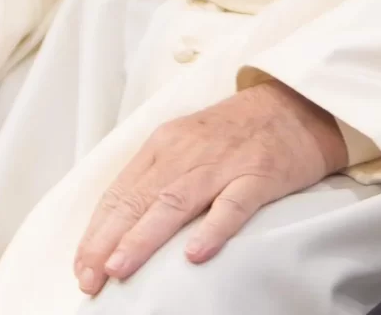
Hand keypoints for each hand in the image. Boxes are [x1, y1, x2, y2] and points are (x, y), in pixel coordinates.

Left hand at [73, 81, 345, 295]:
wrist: (298, 103)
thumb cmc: (238, 132)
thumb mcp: (188, 144)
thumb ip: (158, 179)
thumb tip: (121, 229)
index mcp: (165, 144)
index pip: (120, 193)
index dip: (97, 232)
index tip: (82, 267)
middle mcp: (188, 151)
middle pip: (139, 199)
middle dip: (108, 242)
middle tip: (90, 278)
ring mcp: (224, 162)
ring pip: (175, 202)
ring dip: (143, 237)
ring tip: (120, 267)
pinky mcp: (260, 173)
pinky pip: (234, 204)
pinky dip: (212, 229)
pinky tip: (195, 254)